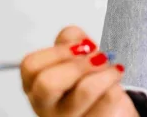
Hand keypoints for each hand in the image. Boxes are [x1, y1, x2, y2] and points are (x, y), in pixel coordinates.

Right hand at [20, 26, 138, 116]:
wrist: (108, 107)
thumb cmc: (86, 79)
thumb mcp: (74, 55)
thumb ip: (71, 39)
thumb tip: (81, 41)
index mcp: (35, 86)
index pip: (31, 66)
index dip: (58, 51)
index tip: (81, 46)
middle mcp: (46, 107)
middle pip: (48, 83)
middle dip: (79, 64)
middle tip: (98, 57)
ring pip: (84, 91)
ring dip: (105, 71)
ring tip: (113, 69)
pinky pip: (108, 99)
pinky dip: (116, 85)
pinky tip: (115, 84)